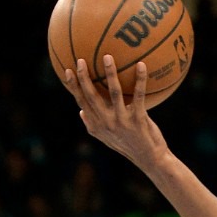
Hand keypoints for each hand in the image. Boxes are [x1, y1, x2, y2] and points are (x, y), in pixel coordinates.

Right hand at [64, 55, 166, 172]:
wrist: (150, 159)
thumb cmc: (128, 145)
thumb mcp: (107, 139)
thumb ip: (93, 126)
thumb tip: (80, 111)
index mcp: (98, 124)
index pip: (81, 102)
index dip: (73, 86)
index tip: (67, 70)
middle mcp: (107, 122)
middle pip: (92, 96)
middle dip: (84, 77)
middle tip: (81, 60)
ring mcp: (122, 121)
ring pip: (114, 92)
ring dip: (110, 73)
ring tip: (108, 57)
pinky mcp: (138, 119)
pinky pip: (139, 95)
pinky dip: (140, 79)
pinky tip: (141, 65)